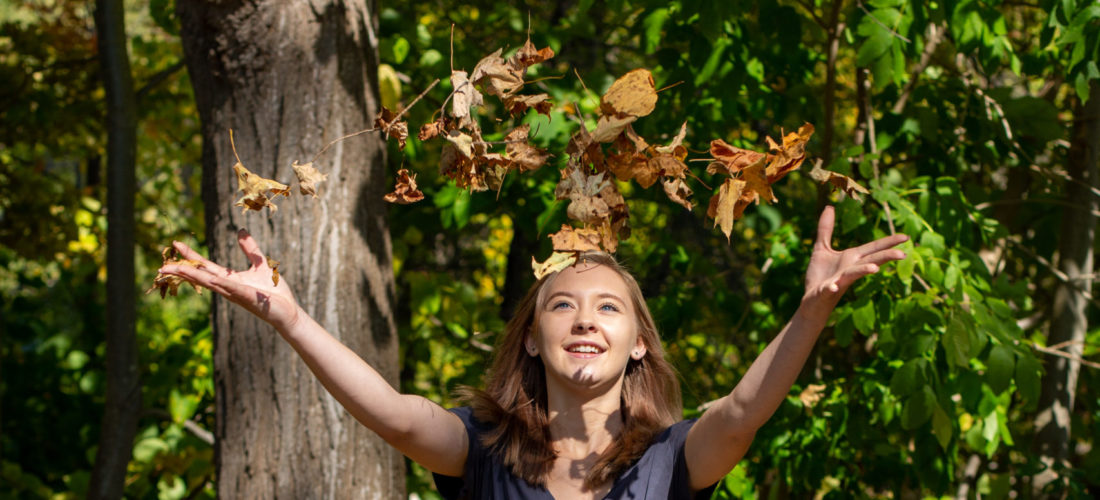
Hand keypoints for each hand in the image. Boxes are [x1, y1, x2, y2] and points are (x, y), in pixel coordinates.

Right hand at [159, 229, 301, 331]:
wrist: (288, 310)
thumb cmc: (273, 291)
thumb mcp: (260, 264)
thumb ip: (250, 249)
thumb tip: (241, 231)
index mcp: (230, 279)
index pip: (205, 266)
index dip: (191, 255)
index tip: (176, 244)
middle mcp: (228, 287)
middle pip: (201, 276)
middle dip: (182, 270)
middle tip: (162, 264)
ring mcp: (237, 293)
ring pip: (211, 283)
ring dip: (193, 276)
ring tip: (175, 270)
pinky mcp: (249, 297)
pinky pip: (233, 289)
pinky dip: (222, 284)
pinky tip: (210, 278)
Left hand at [803, 206, 907, 309]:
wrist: (811, 299)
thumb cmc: (820, 275)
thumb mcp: (822, 248)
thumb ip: (826, 229)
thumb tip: (829, 206)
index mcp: (852, 258)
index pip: (874, 248)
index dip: (889, 242)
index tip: (906, 236)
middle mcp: (850, 269)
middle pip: (871, 261)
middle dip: (886, 257)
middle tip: (903, 254)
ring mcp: (840, 281)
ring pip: (854, 275)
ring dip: (863, 271)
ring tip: (875, 269)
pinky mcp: (826, 291)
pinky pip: (830, 289)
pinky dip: (832, 287)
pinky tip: (834, 287)